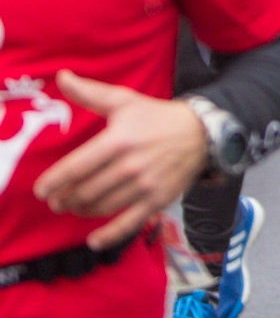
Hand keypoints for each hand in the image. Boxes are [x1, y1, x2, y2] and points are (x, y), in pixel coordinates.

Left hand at [33, 71, 207, 250]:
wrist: (200, 132)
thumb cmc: (155, 117)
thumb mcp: (123, 101)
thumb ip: (89, 93)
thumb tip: (61, 77)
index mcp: (118, 140)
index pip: (76, 167)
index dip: (54, 181)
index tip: (41, 190)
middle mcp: (130, 165)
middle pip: (86, 191)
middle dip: (65, 199)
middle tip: (57, 201)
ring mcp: (145, 185)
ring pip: (102, 207)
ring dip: (82, 211)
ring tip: (74, 207)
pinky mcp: (158, 200)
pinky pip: (129, 223)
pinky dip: (109, 235)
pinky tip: (94, 240)